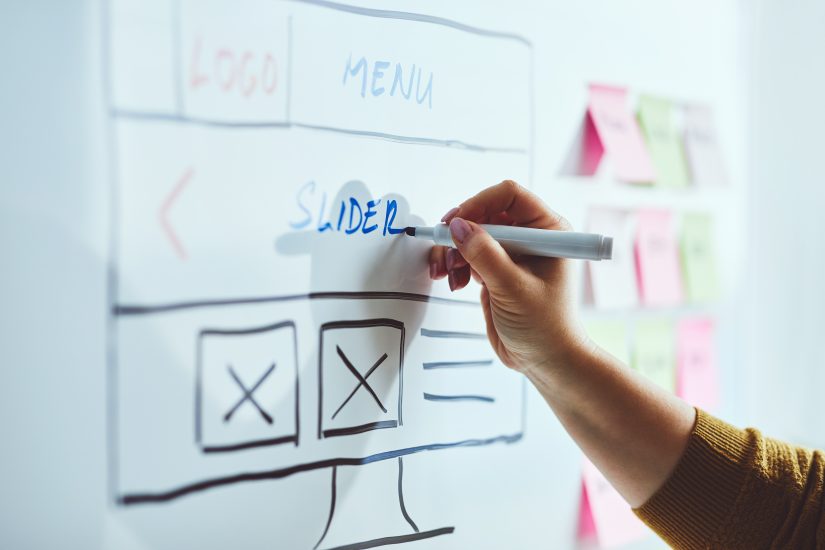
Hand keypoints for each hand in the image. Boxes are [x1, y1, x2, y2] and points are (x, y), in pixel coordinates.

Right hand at [429, 180, 587, 373]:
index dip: (480, 203)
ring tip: (447, 272)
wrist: (546, 361)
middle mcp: (530, 238)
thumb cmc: (546, 327)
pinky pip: (468, 256)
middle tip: (444, 246)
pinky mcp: (496, 271)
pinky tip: (455, 282)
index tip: (459, 221)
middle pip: (486, 213)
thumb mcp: (513, 288)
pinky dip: (455, 265)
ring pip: (472, 235)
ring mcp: (511, 255)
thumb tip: (459, 226)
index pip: (510, 196)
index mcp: (548, 232)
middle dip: (461, 231)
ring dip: (453, 250)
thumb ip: (485, 255)